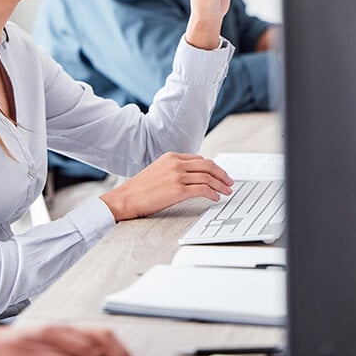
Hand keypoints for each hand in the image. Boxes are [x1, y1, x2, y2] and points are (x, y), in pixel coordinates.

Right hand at [99, 152, 233, 221]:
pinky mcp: (178, 190)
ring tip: (226, 192)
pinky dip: (212, 193)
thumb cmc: (140, 189)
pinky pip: (202, 189)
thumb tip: (192, 178)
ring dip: (220, 185)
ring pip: (207, 177)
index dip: (213, 167)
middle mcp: (175, 163)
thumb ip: (174, 170)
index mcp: (171, 157)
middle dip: (222, 174)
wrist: (126, 198)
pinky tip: (215, 198)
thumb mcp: (157, 171)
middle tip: (229, 182)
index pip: (199, 159)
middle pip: (207, 165)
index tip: (219, 175)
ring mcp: (177, 176)